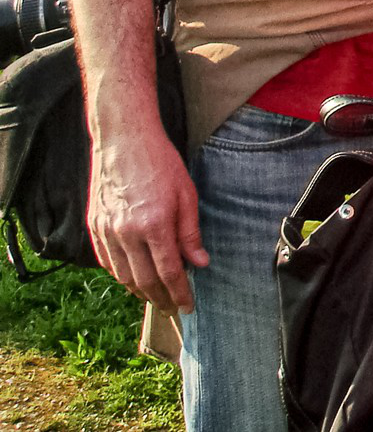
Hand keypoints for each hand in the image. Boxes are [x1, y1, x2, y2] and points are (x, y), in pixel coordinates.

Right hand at [88, 123, 207, 312]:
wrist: (124, 142)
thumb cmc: (161, 164)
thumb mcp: (187, 195)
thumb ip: (190, 233)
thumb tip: (199, 264)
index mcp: (154, 225)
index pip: (169, 272)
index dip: (180, 293)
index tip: (188, 306)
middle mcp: (127, 233)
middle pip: (144, 280)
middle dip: (161, 299)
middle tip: (174, 308)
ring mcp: (107, 231)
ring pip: (123, 276)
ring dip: (140, 292)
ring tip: (156, 298)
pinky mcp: (94, 227)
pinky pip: (107, 262)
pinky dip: (121, 276)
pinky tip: (133, 280)